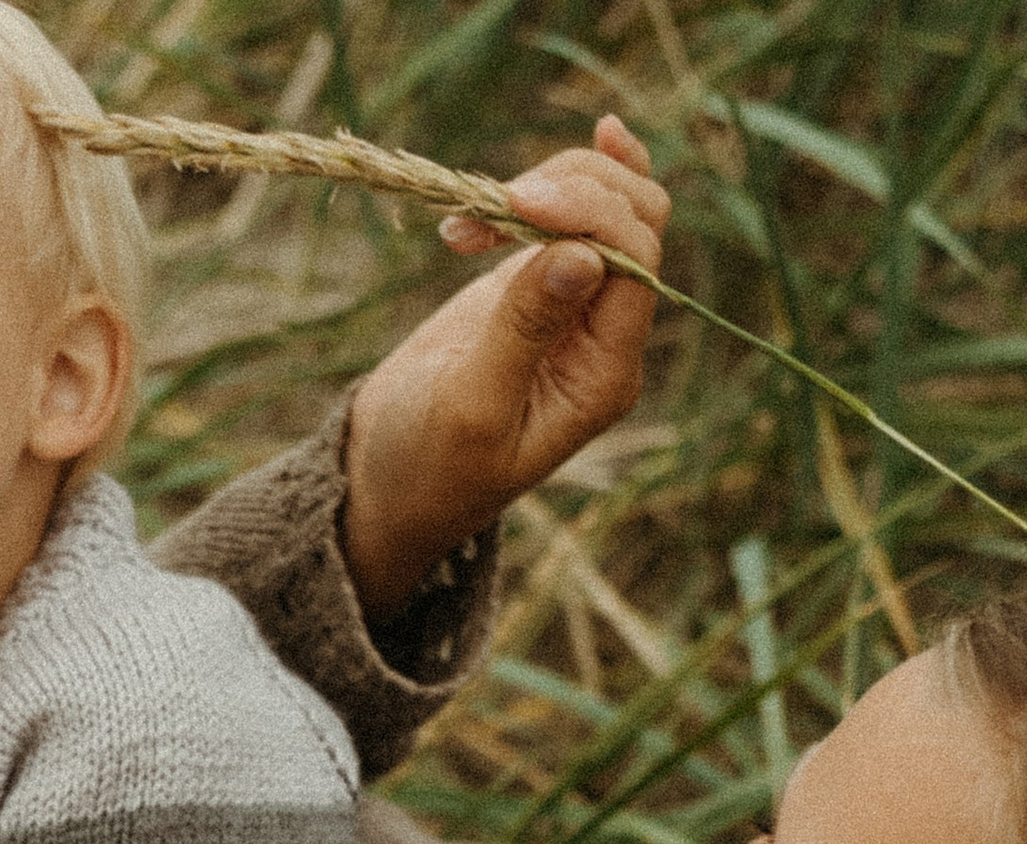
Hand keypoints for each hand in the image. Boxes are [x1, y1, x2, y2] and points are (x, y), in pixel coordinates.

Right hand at [341, 118, 669, 622]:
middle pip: (637, 220)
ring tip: (474, 210)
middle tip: (498, 199)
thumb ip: (526, 328)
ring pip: (610, 205)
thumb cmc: (427, 465)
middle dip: (575, 189)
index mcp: (605, 375)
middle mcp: (606, 338)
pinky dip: (549, 185)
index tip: (516, 202)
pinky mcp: (540, 285)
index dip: (588, 214)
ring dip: (551, 183)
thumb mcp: (471, 406)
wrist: (389, 482)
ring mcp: (577, 306)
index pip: (635, 261)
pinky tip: (519, 178)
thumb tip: (583, 254)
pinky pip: (572, 217)